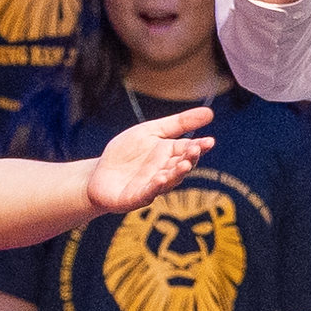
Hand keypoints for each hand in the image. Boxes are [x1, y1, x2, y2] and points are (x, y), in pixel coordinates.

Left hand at [77, 104, 217, 213]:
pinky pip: (147, 193)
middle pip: (181, 166)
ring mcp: (152, 186)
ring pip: (169, 181)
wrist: (99, 173)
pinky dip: (155, 187)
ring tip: (184, 164)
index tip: (210, 141)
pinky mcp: (136, 198)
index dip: (199, 147)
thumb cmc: (127, 152)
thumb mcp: (151, 130)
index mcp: (169, 155)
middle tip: (195, 150)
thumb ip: (179, 123)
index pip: (188, 149)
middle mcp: (165, 171)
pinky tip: (161, 178)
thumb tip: (210, 112)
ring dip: (176, 174)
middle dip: (189, 159)